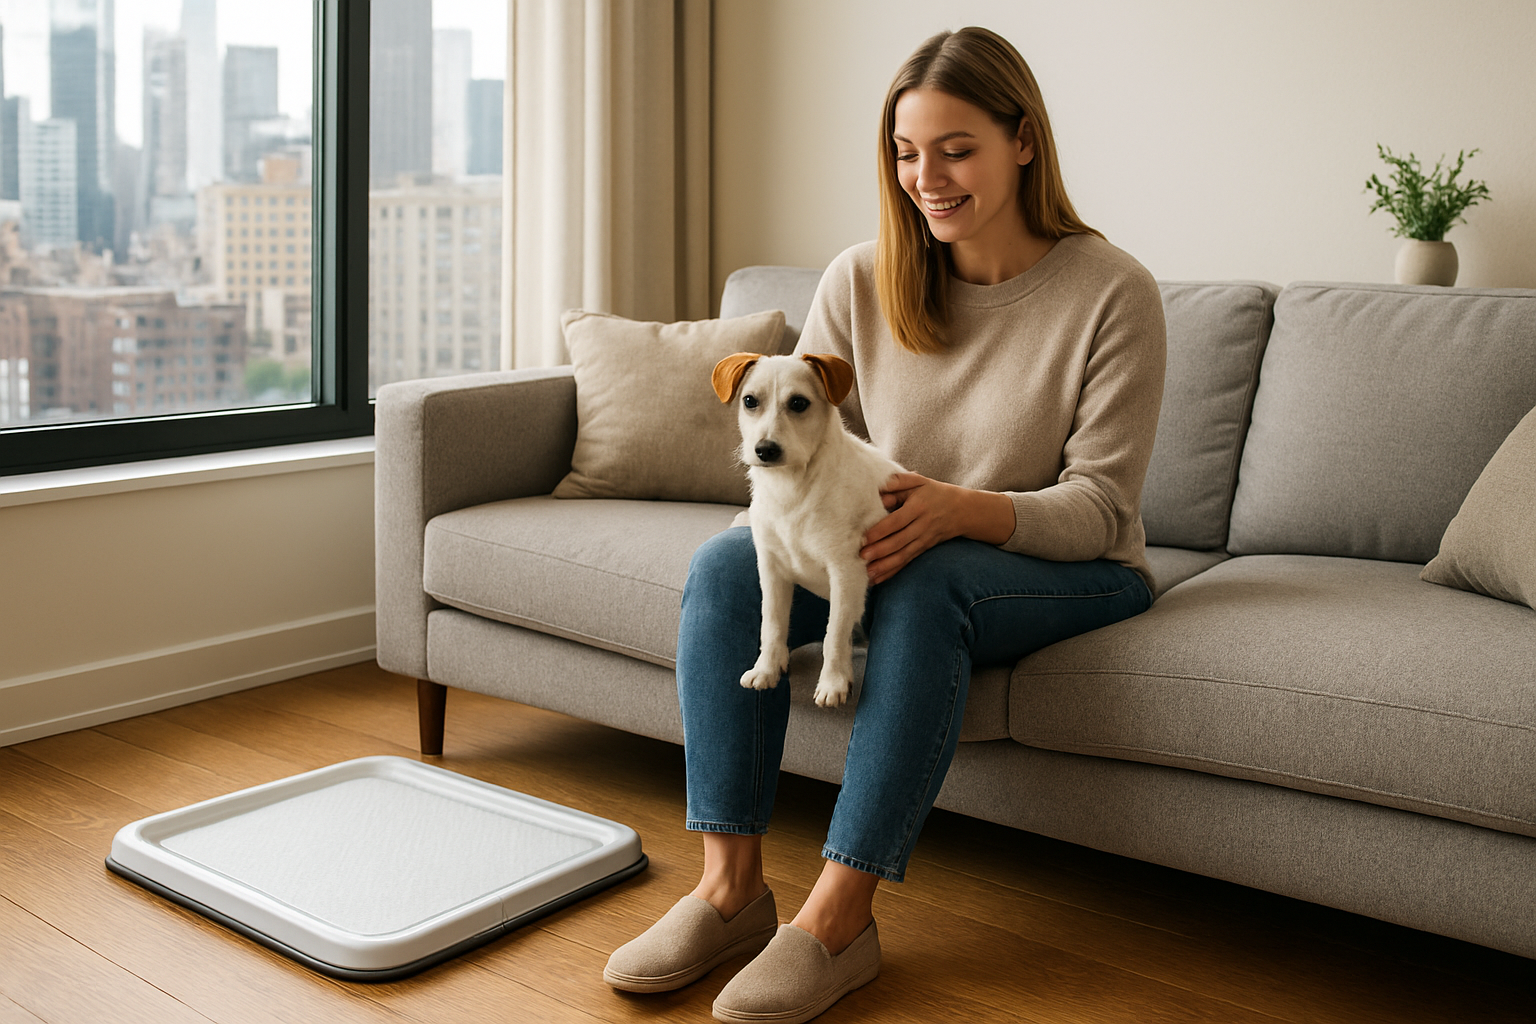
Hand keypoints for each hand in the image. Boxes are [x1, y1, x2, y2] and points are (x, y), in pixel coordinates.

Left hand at [860, 473, 1013, 584]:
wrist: (963, 510)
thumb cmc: (934, 493)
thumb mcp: (918, 481)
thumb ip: (897, 482)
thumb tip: (876, 489)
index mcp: (919, 507)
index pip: (898, 520)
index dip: (881, 530)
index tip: (864, 538)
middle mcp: (923, 526)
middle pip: (900, 541)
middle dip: (880, 551)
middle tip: (862, 557)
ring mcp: (924, 540)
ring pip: (903, 556)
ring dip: (885, 566)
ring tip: (867, 574)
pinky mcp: (923, 550)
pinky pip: (907, 563)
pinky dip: (892, 572)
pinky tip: (877, 580)